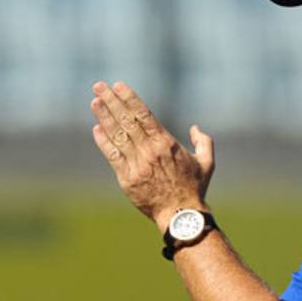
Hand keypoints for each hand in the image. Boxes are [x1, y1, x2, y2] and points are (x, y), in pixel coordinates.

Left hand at [89, 81, 214, 228]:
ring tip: (94, 102)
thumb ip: (203, 142)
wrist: (181, 214)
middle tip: (99, 86)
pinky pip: (113, 156)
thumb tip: (195, 128)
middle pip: (127, 120)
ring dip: (104, 117)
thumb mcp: (207, 162)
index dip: (129, 98)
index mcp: (166, 142)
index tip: (118, 86)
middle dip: (111, 101)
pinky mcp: (127, 178)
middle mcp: (149, 150)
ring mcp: (137, 164)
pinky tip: (97, 129)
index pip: (143, 114)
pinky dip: (104, 142)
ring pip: (118, 135)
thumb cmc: (194, 188)